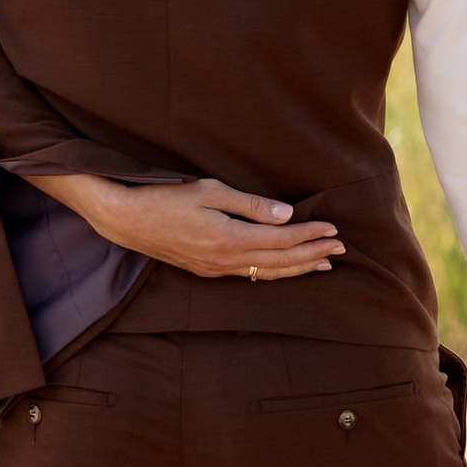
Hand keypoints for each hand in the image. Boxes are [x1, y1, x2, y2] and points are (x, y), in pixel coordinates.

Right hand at [21, 172, 345, 281]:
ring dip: (298, 268)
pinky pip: (250, 275)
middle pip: (281, 263)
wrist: (127, 220)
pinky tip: (284, 269)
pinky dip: (274, 272)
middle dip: (313, 256)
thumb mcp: (210, 191)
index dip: (310, 236)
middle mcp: (225, 261)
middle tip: (339, 250)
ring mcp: (216, 270)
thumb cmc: (166, 197)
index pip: (281, 241)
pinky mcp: (207, 271)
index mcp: (229, 238)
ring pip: (268, 274)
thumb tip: (288, 215)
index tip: (333, 229)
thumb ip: (251, 205)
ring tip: (322, 264)